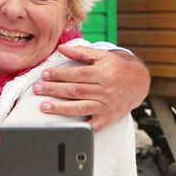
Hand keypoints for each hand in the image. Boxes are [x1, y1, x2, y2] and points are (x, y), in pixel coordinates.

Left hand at [32, 45, 150, 129]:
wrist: (138, 83)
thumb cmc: (117, 68)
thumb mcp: (102, 56)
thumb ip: (81, 52)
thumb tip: (61, 48)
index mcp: (102, 73)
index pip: (76, 74)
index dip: (59, 75)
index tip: (45, 75)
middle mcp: (104, 90)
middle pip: (75, 90)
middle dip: (54, 89)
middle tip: (37, 89)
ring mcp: (106, 106)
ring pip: (80, 107)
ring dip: (61, 108)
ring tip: (44, 106)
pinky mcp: (108, 118)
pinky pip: (93, 125)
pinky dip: (81, 127)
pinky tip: (67, 127)